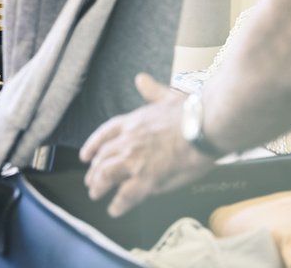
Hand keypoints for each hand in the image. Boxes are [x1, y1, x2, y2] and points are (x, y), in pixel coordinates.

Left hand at [80, 73, 214, 217]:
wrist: (205, 126)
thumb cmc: (193, 112)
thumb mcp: (168, 95)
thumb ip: (153, 91)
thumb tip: (141, 79)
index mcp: (134, 122)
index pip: (105, 133)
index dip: (92, 145)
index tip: (85, 155)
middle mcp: (129, 140)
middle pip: (103, 157)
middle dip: (94, 170)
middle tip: (90, 180)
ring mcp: (135, 160)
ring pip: (106, 175)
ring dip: (98, 185)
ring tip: (95, 194)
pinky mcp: (146, 178)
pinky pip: (125, 195)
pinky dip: (118, 204)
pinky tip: (114, 210)